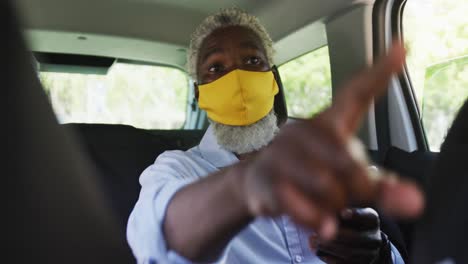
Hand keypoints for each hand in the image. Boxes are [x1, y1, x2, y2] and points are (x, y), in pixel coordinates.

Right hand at [239, 41, 423, 238]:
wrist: (256, 183)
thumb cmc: (309, 175)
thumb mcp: (348, 180)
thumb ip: (383, 188)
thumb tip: (414, 202)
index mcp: (329, 123)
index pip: (356, 94)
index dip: (380, 73)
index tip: (402, 48)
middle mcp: (305, 130)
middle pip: (350, 161)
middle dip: (356, 188)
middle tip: (346, 195)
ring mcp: (282, 153)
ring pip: (326, 186)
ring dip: (332, 207)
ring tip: (322, 204)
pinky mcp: (266, 178)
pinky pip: (298, 204)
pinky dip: (314, 219)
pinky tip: (320, 224)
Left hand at [314, 208, 389, 263]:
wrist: (360, 244)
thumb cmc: (347, 223)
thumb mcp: (346, 214)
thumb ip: (338, 213)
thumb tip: (327, 217)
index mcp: (372, 220)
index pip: (367, 216)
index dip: (356, 215)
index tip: (343, 213)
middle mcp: (375, 238)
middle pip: (354, 237)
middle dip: (334, 235)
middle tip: (318, 232)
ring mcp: (370, 254)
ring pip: (348, 252)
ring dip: (328, 247)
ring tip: (314, 241)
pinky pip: (344, 263)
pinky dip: (329, 258)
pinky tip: (318, 251)